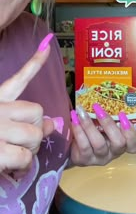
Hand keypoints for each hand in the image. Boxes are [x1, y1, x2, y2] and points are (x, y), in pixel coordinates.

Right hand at [0, 34, 53, 174]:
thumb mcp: (0, 124)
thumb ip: (23, 121)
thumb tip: (52, 123)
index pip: (18, 79)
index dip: (35, 63)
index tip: (48, 45)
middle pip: (37, 112)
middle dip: (36, 130)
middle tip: (22, 143)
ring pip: (34, 135)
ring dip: (29, 151)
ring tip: (14, 156)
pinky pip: (24, 157)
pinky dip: (21, 166)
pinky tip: (10, 167)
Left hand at [70, 103, 135, 166]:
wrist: (73, 146)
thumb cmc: (93, 131)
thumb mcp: (102, 125)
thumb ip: (108, 117)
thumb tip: (105, 95)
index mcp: (121, 144)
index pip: (134, 145)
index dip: (131, 132)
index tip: (122, 115)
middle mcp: (113, 153)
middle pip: (119, 143)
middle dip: (109, 124)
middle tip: (98, 109)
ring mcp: (99, 158)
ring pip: (99, 143)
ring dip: (89, 125)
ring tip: (81, 111)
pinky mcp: (85, 160)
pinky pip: (84, 145)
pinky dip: (78, 130)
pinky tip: (74, 119)